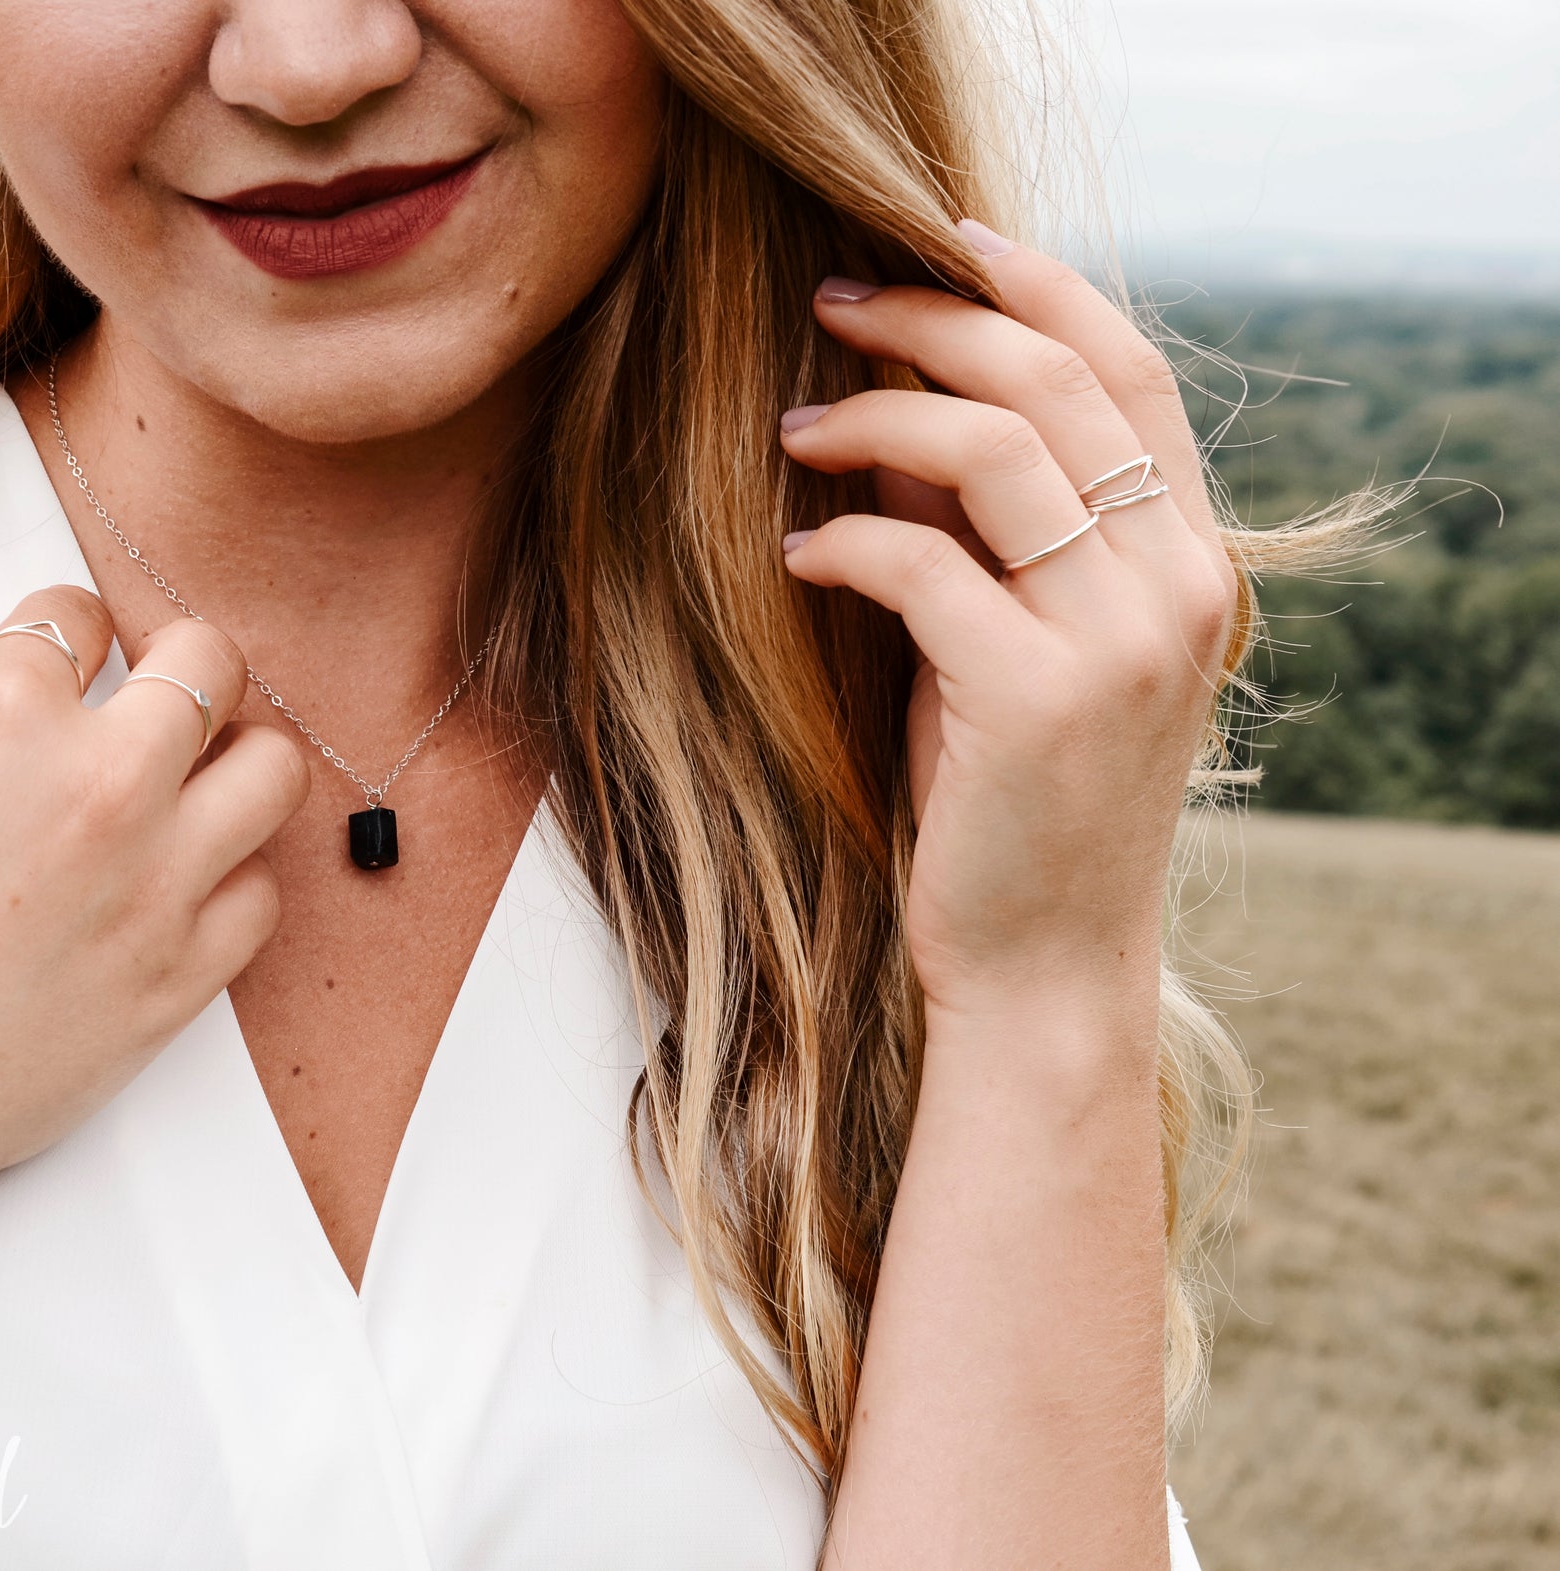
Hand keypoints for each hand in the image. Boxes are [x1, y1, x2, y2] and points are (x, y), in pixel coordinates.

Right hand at [0, 584, 308, 1210]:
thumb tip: (36, 720)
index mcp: (0, 717)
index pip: (77, 615)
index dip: (79, 629)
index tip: (83, 648)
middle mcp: (99, 781)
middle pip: (211, 663)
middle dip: (188, 664)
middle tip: (168, 694)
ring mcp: (158, 877)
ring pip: (273, 769)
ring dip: (240, 765)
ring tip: (200, 788)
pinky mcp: (186, 969)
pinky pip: (262, 894)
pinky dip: (232, 883)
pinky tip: (188, 890)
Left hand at [778, 227, 1237, 1023]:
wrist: (1046, 965)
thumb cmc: (1022, 803)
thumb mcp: (1025, 644)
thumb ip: (994, 532)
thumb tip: (901, 411)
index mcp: (1192, 560)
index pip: (1131, 371)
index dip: (1039, 286)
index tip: (946, 239)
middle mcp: (1176, 585)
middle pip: (1057, 382)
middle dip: (934, 322)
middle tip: (834, 305)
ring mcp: (1117, 642)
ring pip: (992, 451)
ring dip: (876, 419)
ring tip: (796, 429)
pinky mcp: (1035, 700)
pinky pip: (918, 565)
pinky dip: (843, 542)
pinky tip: (797, 553)